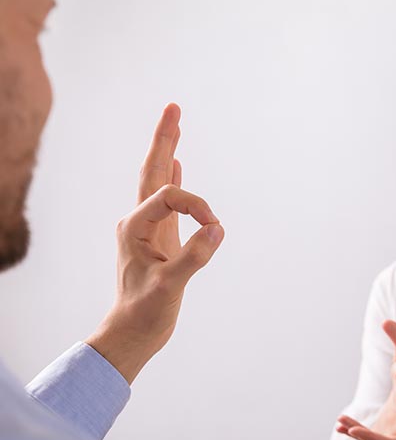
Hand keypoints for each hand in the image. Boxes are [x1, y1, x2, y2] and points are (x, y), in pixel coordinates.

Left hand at [86, 103, 224, 382]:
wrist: (134, 332)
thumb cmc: (145, 312)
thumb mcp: (169, 286)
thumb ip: (194, 256)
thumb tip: (218, 227)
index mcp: (135, 227)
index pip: (169, 198)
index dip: (197, 206)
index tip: (215, 227)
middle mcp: (138, 222)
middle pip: (152, 172)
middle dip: (164, 139)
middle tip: (173, 107)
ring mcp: (150, 230)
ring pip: (160, 184)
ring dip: (167, 154)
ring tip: (174, 128)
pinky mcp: (161, 240)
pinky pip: (168, 203)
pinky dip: (174, 182)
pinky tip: (177, 167)